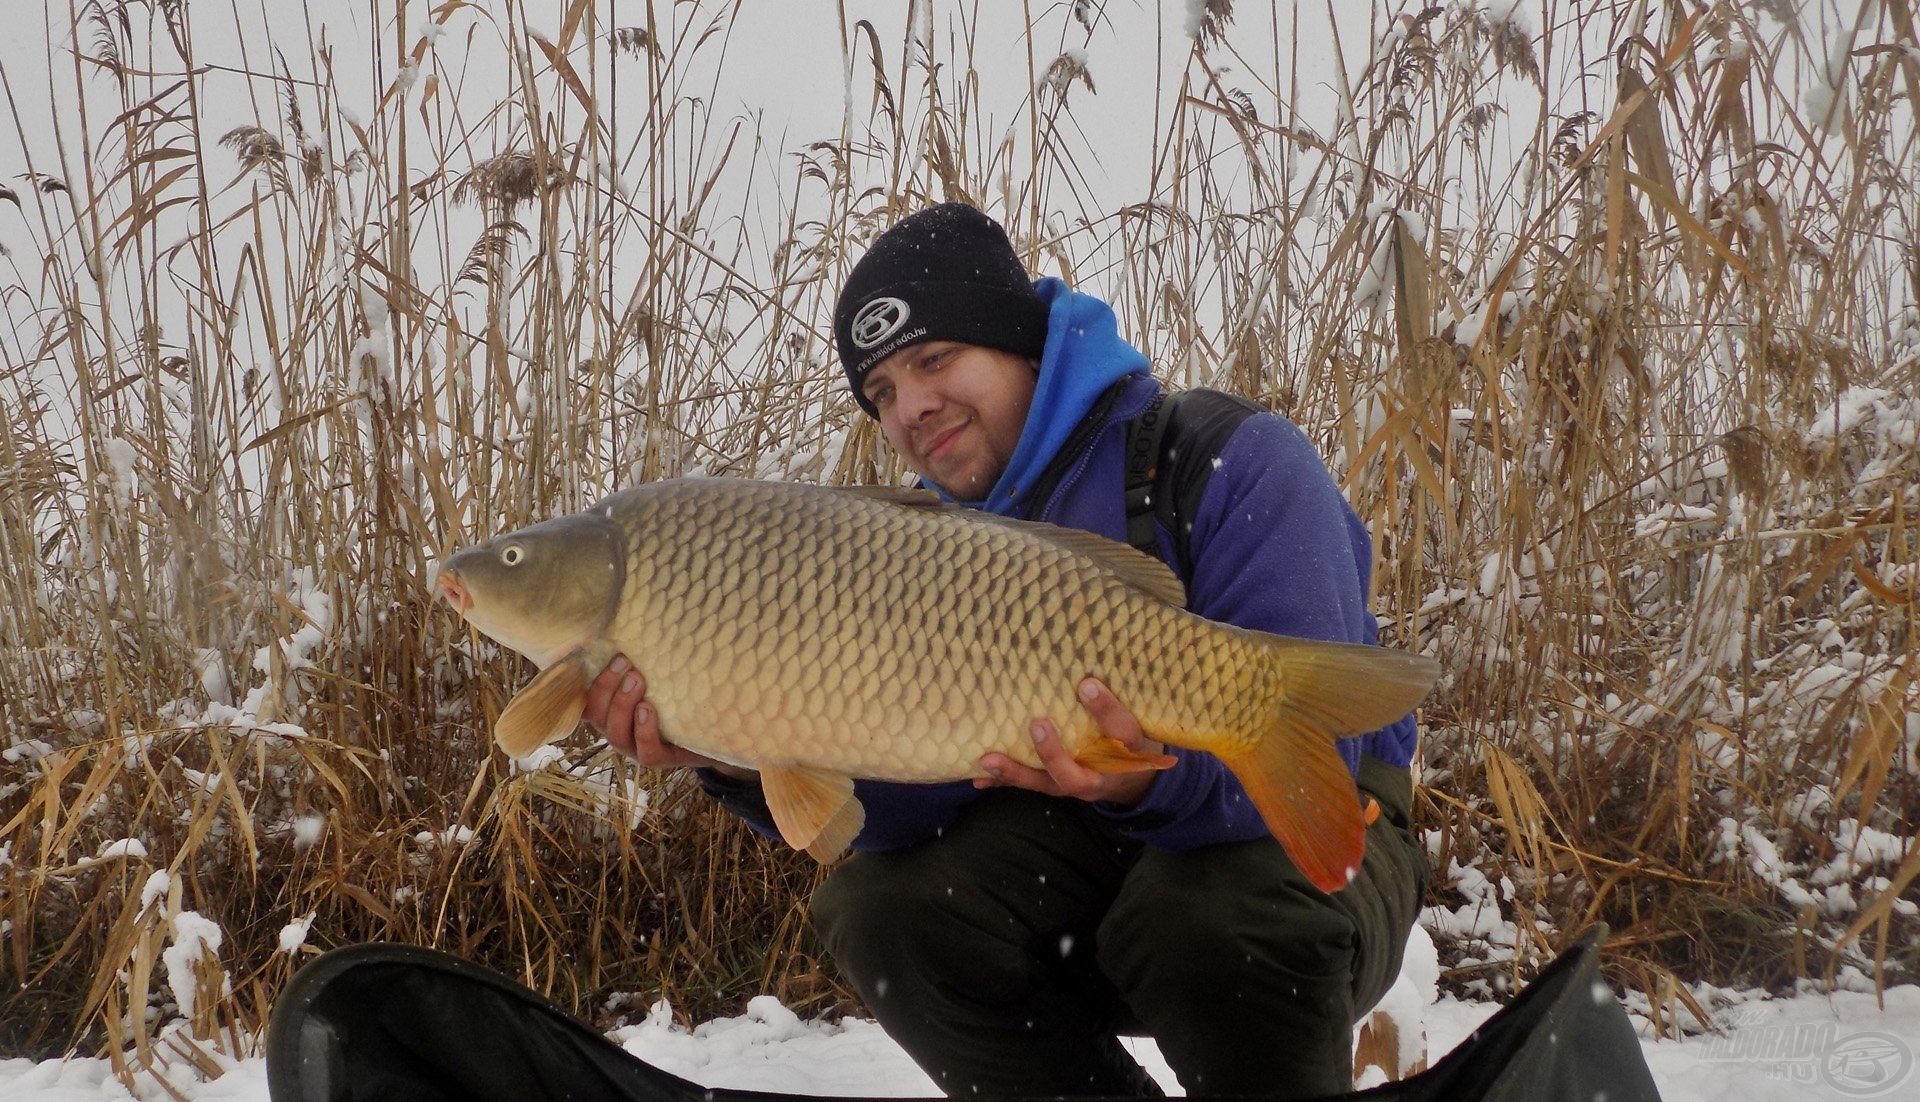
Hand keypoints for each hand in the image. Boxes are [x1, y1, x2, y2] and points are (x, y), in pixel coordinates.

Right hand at [582, 655, 752, 778]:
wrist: (719, 732)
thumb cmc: (681, 697)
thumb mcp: (662, 677)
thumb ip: (647, 660)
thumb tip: (642, 614)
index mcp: (613, 711)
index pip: (585, 700)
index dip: (584, 681)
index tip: (598, 654)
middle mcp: (620, 730)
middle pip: (596, 715)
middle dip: (606, 687)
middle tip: (624, 662)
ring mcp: (637, 748)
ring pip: (616, 734)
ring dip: (623, 704)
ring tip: (637, 679)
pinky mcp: (662, 760)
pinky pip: (646, 751)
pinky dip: (645, 730)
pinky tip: (649, 710)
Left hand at [975, 677, 1163, 806]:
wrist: (1134, 780)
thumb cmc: (1131, 738)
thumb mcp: (1139, 718)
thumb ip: (1122, 697)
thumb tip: (1090, 664)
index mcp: (1129, 753)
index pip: (1122, 733)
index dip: (1106, 711)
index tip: (1087, 684)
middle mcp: (1101, 775)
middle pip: (1076, 777)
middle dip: (1052, 754)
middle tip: (1036, 725)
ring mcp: (1077, 786)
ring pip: (1046, 784)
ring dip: (1016, 773)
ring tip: (988, 760)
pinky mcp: (1058, 788)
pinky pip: (1029, 787)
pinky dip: (1003, 782)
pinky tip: (978, 777)